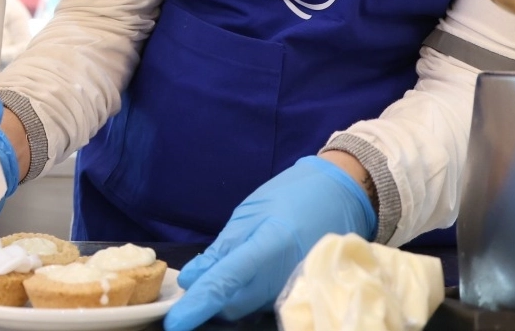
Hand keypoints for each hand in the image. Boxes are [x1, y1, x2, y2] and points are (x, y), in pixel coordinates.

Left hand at [164, 156, 376, 329]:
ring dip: (225, 299)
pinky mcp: (297, 293)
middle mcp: (284, 276)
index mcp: (270, 246)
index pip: (226, 282)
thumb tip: (191, 278)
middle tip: (190, 288)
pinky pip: (262, 302)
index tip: (175, 321)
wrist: (339, 196)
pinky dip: (244, 295)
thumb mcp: (251, 213)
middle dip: (208, 303)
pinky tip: (239, 279)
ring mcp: (294, 288)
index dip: (198, 304)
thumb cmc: (291, 196)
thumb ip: (223, 248)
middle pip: (234, 305)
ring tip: (215, 276)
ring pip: (247, 307)